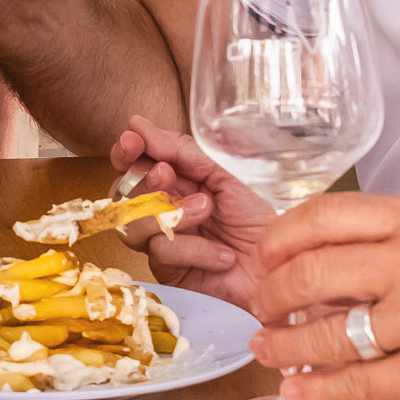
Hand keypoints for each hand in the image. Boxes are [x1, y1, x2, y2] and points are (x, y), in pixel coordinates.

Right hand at [105, 123, 263, 304]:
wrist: (277, 269)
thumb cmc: (255, 224)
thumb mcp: (225, 177)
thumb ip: (185, 152)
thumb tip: (140, 125)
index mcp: (174, 183)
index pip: (135, 164)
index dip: (128, 152)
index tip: (132, 140)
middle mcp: (160, 211)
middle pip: (122, 194)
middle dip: (140, 180)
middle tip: (166, 173)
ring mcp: (161, 242)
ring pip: (132, 224)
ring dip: (171, 212)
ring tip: (207, 208)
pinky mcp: (167, 273)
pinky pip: (163, 252)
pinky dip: (196, 248)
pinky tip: (223, 254)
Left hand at [241, 191, 399, 399]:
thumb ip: (396, 244)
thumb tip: (322, 257)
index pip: (325, 216)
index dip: (280, 239)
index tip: (265, 257)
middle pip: (311, 272)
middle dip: (272, 294)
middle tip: (263, 307)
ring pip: (323, 333)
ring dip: (283, 344)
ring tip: (269, 348)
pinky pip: (351, 381)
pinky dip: (314, 389)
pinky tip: (296, 389)